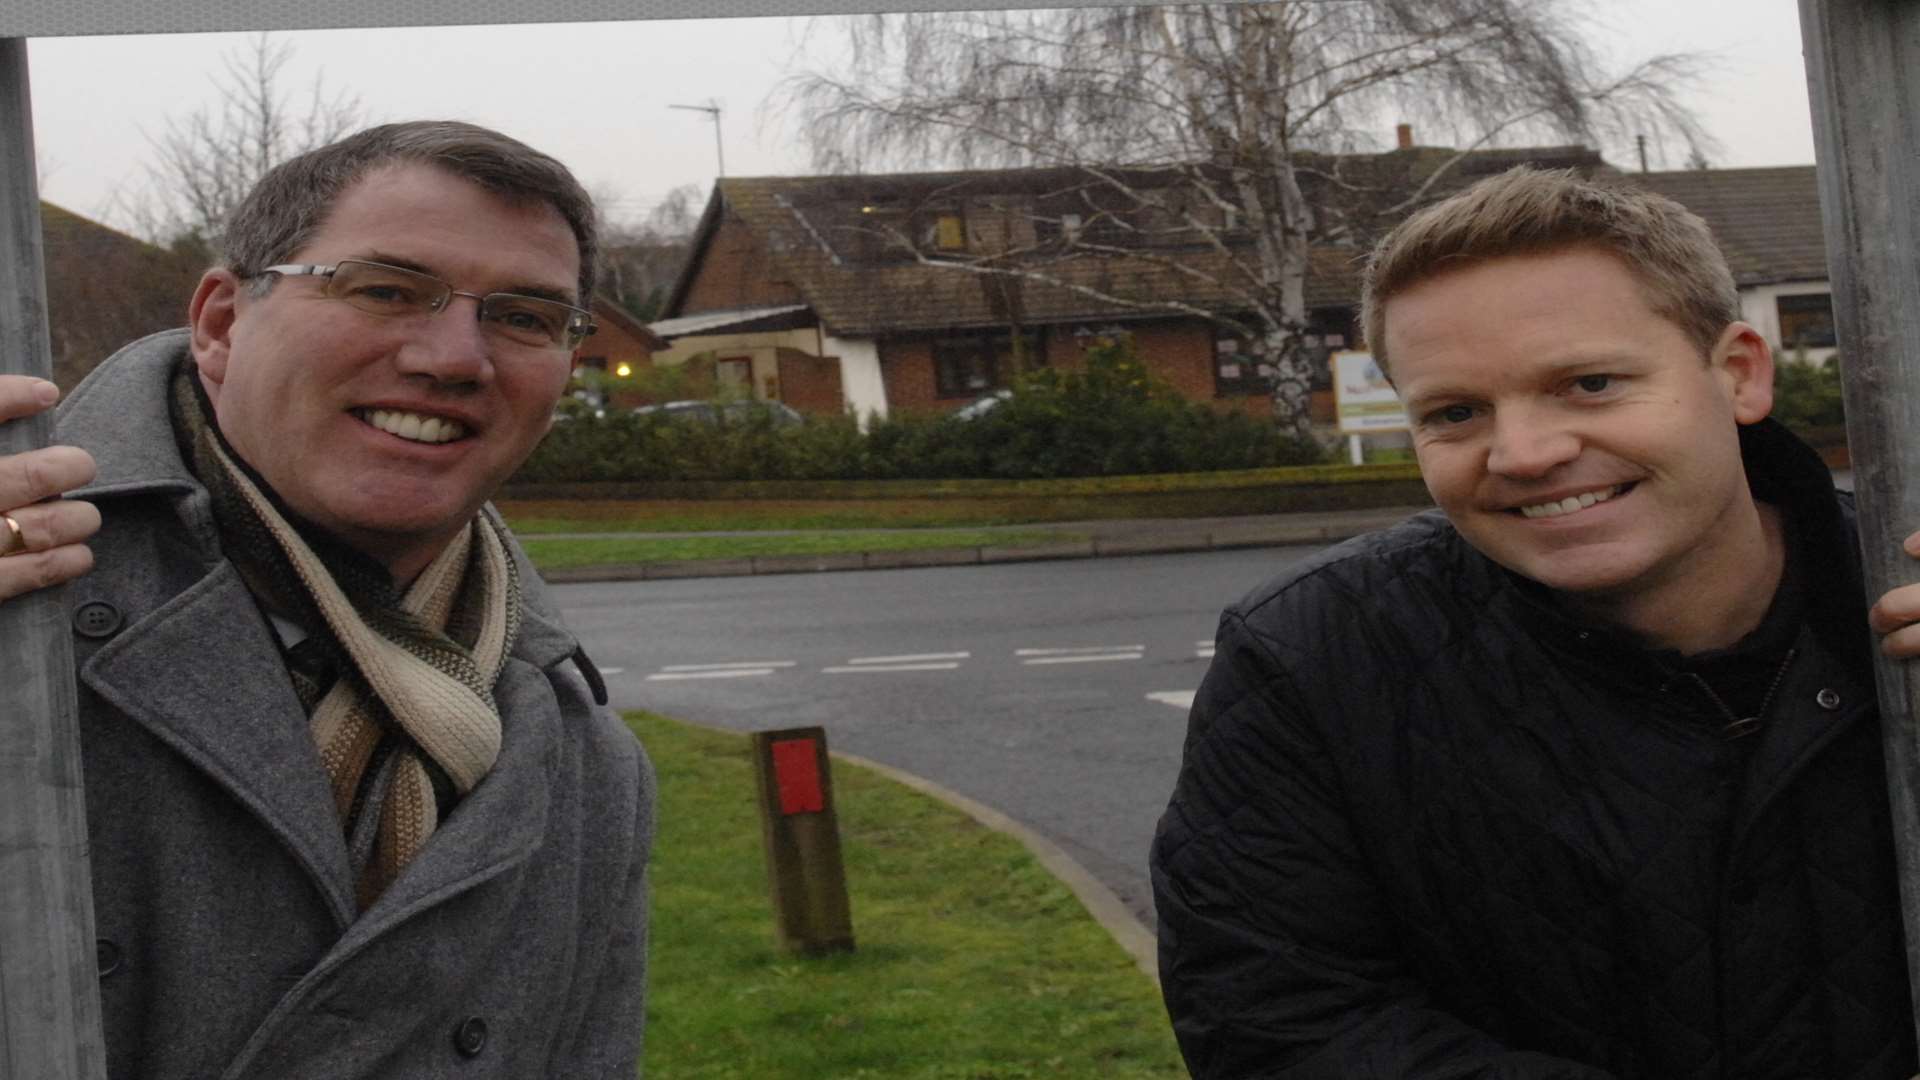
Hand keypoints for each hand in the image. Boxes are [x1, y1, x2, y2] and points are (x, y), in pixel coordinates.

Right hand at [0, 376, 99, 602]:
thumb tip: (18, 399)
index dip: (7, 397)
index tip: (44, 393)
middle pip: (13, 479)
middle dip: (59, 469)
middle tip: (80, 466)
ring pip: (28, 528)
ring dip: (69, 519)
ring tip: (85, 516)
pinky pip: (16, 577)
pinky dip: (56, 564)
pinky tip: (78, 556)